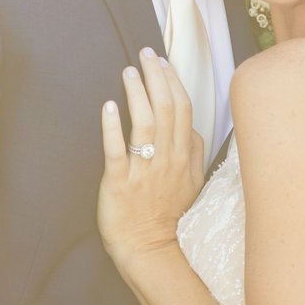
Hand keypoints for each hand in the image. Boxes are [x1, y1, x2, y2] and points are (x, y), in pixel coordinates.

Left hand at [97, 52, 207, 266]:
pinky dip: (112, 127)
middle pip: (165, 109)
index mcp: (184, 157)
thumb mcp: (193, 184)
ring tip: (128, 71)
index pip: (182, 110)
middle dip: (156, 77)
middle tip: (145, 53)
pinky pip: (117, 151)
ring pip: (144, 124)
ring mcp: (144, 171)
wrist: (151, 251)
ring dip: (137, 94)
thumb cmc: (169, 217)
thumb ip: (195, 154)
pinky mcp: (120, 183)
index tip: (163, 61)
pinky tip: (108, 107)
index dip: (173, 82)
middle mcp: (167, 160)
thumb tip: (194, 129)